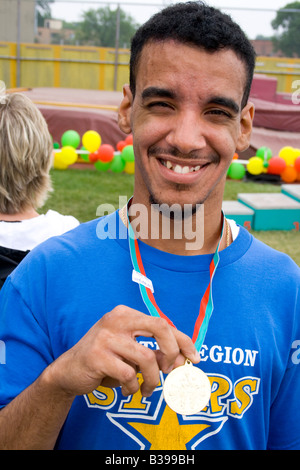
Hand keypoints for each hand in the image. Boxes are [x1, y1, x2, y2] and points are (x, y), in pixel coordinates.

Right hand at [45, 305, 199, 397]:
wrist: (68, 371)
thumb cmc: (104, 360)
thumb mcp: (131, 352)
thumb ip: (154, 352)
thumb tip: (182, 360)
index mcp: (126, 314)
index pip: (163, 323)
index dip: (183, 341)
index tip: (195, 358)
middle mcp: (117, 319)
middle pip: (160, 327)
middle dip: (173, 351)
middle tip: (171, 370)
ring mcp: (106, 336)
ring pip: (147, 358)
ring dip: (152, 379)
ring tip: (147, 389)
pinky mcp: (97, 355)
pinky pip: (129, 374)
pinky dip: (132, 387)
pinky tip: (127, 390)